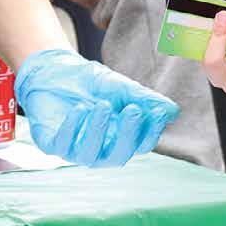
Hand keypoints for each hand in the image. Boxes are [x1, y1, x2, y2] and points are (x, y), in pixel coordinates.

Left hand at [16, 47, 177, 166]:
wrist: (57, 70)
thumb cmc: (92, 83)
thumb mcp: (121, 87)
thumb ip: (144, 99)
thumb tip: (173, 112)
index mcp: (121, 137)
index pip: (141, 144)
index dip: (151, 132)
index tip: (157, 112)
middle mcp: (101, 148)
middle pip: (119, 155)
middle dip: (127, 135)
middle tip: (133, 110)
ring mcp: (76, 148)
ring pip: (90, 155)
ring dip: (98, 131)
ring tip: (102, 105)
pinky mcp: (52, 143)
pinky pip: (63, 144)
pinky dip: (72, 128)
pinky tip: (80, 109)